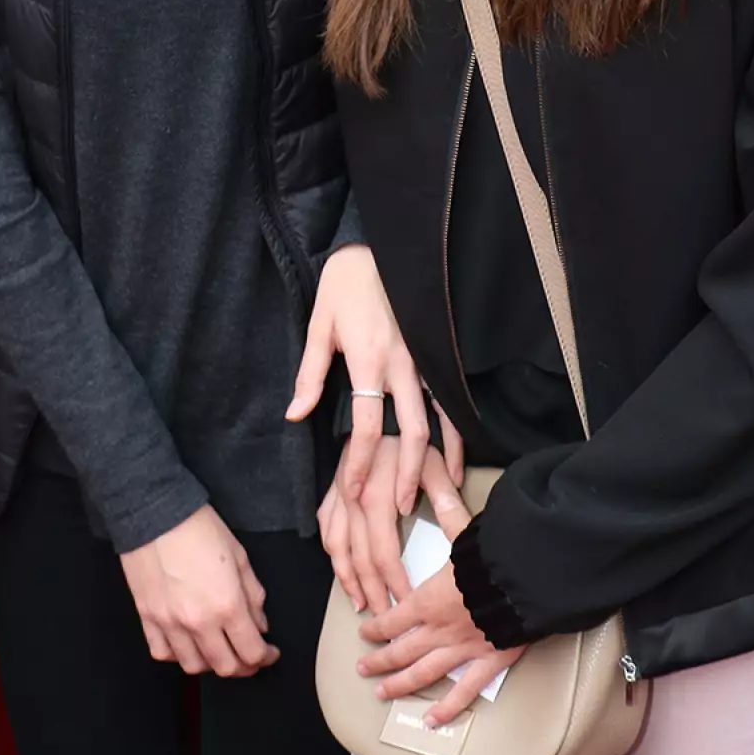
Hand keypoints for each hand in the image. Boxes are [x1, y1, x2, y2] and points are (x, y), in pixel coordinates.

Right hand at [119, 504, 277, 678]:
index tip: (269, 652)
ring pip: (194, 666)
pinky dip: (177, 655)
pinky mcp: (147, 617)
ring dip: (211, 663)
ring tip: (219, 650)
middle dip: (244, 667)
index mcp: (227, 605)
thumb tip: (260, 623)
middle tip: (249, 657)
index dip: (265, 657)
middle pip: (225, 667)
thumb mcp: (239, 556)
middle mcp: (198, 622)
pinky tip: (187, 644)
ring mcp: (169, 623)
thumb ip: (253, 594)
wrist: (153, 512)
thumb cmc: (198, 527)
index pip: (252, 652)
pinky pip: (162, 652)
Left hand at [286, 244, 462, 513]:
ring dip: (440, 458)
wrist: (379, 247)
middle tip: (400, 508)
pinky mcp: (437, 352)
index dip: (361, 463)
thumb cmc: (345, 286)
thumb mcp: (319, 326)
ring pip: (441, 418)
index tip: (355, 492)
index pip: (367, 425)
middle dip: (406, 474)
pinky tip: (458, 451)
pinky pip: (451, 397)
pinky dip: (457, 427)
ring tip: (440, 490)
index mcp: (368, 359)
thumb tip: (295, 415)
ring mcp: (425, 359)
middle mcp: (402, 364)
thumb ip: (310, 375)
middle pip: (410, 431)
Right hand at [319, 437, 466, 618]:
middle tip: (386, 619)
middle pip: (360, 560)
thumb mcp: (431, 459)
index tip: (408, 604)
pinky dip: (333, 554)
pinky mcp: (331, 492)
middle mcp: (352, 503)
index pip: (384, 555)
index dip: (395, 584)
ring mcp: (338, 498)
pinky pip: (327, 529)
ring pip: (339, 550)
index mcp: (377, 498)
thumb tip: (459, 528)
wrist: (373, 405)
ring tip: (361, 603)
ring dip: (349, 580)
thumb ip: (443, 496)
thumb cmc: (406, 433)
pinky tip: (341, 569)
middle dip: (374, 592)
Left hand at [357, 517, 525, 726]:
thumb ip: (447, 513)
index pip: (393, 617)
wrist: (529, 581)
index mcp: (428, 599)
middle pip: (401, 650)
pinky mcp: (488, 663)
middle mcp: (439, 629)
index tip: (364, 633)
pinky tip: (431, 720)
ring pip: (423, 673)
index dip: (375, 628)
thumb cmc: (497, 556)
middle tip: (363, 669)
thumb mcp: (466, 531)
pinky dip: (447, 708)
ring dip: (399, 685)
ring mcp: (462, 649)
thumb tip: (436, 485)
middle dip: (379, 660)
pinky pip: (464, 691)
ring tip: (382, 694)